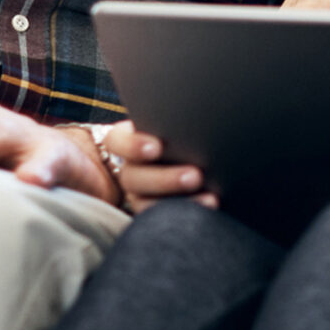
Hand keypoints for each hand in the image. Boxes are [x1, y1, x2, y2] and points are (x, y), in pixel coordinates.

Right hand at [91, 122, 214, 213]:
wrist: (184, 153)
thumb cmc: (178, 131)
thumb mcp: (169, 122)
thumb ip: (173, 120)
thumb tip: (201, 109)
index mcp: (124, 141)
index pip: (117, 142)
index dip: (134, 146)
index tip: (157, 147)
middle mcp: (128, 169)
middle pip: (135, 178)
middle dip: (166, 179)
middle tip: (196, 176)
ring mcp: (138, 193)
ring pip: (148, 204)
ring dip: (180, 202)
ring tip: (211, 198)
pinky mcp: (153, 210)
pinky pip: (162, 220)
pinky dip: (186, 215)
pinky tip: (210, 207)